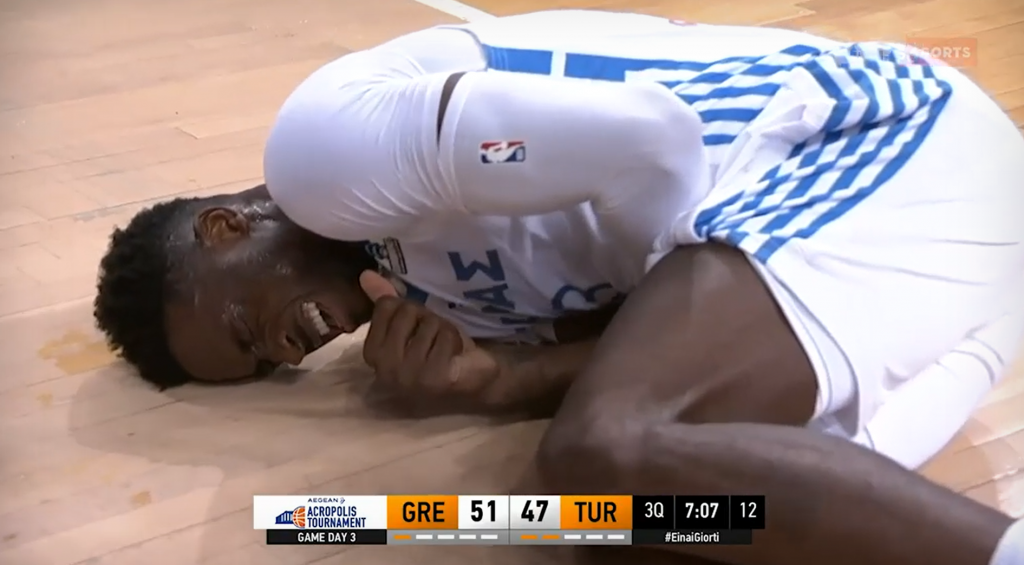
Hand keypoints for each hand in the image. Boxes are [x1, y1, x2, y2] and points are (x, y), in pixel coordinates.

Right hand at [359, 271, 503, 397]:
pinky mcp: (434, 378)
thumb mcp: (412, 324)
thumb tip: (366, 274)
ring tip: (445, 348)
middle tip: (434, 339)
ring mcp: (409, 375)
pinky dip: (455, 340)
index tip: (418, 328)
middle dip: (427, 318)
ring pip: (428, 323)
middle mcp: (385, 368)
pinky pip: (445, 336)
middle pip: (407, 312)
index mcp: (372, 353)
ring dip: (444, 330)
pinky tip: (455, 356)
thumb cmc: (438, 352)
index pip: (386, 306)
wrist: (474, 381)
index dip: (410, 310)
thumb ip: (388, 302)